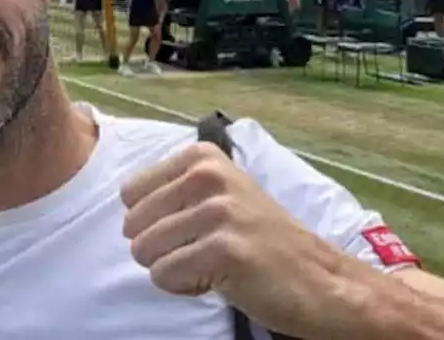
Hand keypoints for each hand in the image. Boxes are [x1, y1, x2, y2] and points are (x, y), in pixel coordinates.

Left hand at [120, 143, 343, 336]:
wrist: (320, 280)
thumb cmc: (260, 239)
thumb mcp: (219, 193)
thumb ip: (173, 187)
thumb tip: (124, 197)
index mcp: (201, 157)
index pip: (129, 193)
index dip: (153, 220)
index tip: (192, 227)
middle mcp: (208, 176)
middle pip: (132, 224)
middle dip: (159, 247)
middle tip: (203, 250)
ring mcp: (218, 212)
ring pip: (144, 250)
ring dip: (173, 268)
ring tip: (212, 264)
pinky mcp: (224, 249)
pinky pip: (164, 275)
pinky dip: (185, 287)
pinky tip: (220, 280)